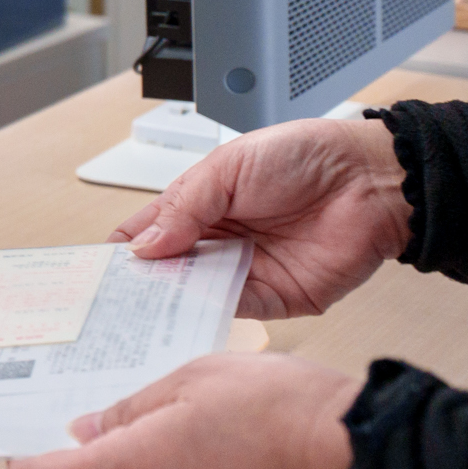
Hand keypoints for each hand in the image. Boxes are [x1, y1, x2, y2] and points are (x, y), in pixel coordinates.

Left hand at [7, 352, 364, 468]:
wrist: (373, 465)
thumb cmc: (291, 415)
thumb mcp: (196, 378)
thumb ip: (133, 407)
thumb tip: (93, 427)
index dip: (26, 465)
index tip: (25, 444)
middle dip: (100, 454)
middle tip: (122, 408)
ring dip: (151, 465)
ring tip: (192, 419)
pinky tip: (223, 447)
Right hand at [115, 116, 408, 317]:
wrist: (371, 180)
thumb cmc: (305, 156)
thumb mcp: (226, 168)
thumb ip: (183, 208)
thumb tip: (144, 246)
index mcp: (200, 206)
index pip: (149, 234)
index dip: (124, 250)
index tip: (97, 268)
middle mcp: (219, 241)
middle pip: (167, 270)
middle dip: (141, 283)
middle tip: (110, 296)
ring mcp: (246, 271)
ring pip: (196, 294)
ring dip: (172, 300)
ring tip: (142, 304)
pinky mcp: (276, 297)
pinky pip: (235, 310)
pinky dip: (211, 312)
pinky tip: (189, 307)